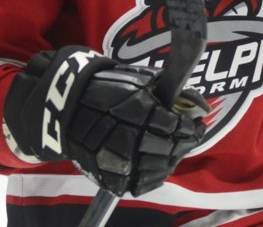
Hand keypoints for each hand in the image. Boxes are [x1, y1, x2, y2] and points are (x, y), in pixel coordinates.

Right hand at [3, 46, 208, 196]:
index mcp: (140, 112)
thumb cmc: (103, 87)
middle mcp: (132, 138)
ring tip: (174, 149)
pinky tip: (157, 164)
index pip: (179, 127)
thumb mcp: (135, 79)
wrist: (65, 108)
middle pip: (173, 149)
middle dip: (185, 142)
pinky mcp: (113, 177)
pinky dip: (154, 175)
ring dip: (172, 159)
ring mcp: (122, 161)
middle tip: (190, 136)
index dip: (192, 126)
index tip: (197, 123)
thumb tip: (196, 101)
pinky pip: (143, 182)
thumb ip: (165, 90)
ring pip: (161, 168)